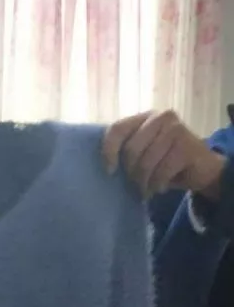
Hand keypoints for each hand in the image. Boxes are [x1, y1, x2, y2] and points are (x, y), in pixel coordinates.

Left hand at [103, 111, 225, 199]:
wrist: (202, 168)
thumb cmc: (165, 160)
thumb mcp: (144, 150)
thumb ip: (127, 148)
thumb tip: (103, 164)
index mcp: (146, 117)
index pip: (117, 129)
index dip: (108, 151)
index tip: (109, 171)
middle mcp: (161, 117)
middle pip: (131, 150)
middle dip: (131, 173)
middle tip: (135, 185)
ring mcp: (176, 130)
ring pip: (146, 163)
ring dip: (143, 183)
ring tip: (146, 189)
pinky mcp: (187, 147)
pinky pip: (161, 173)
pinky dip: (157, 186)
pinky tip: (160, 187)